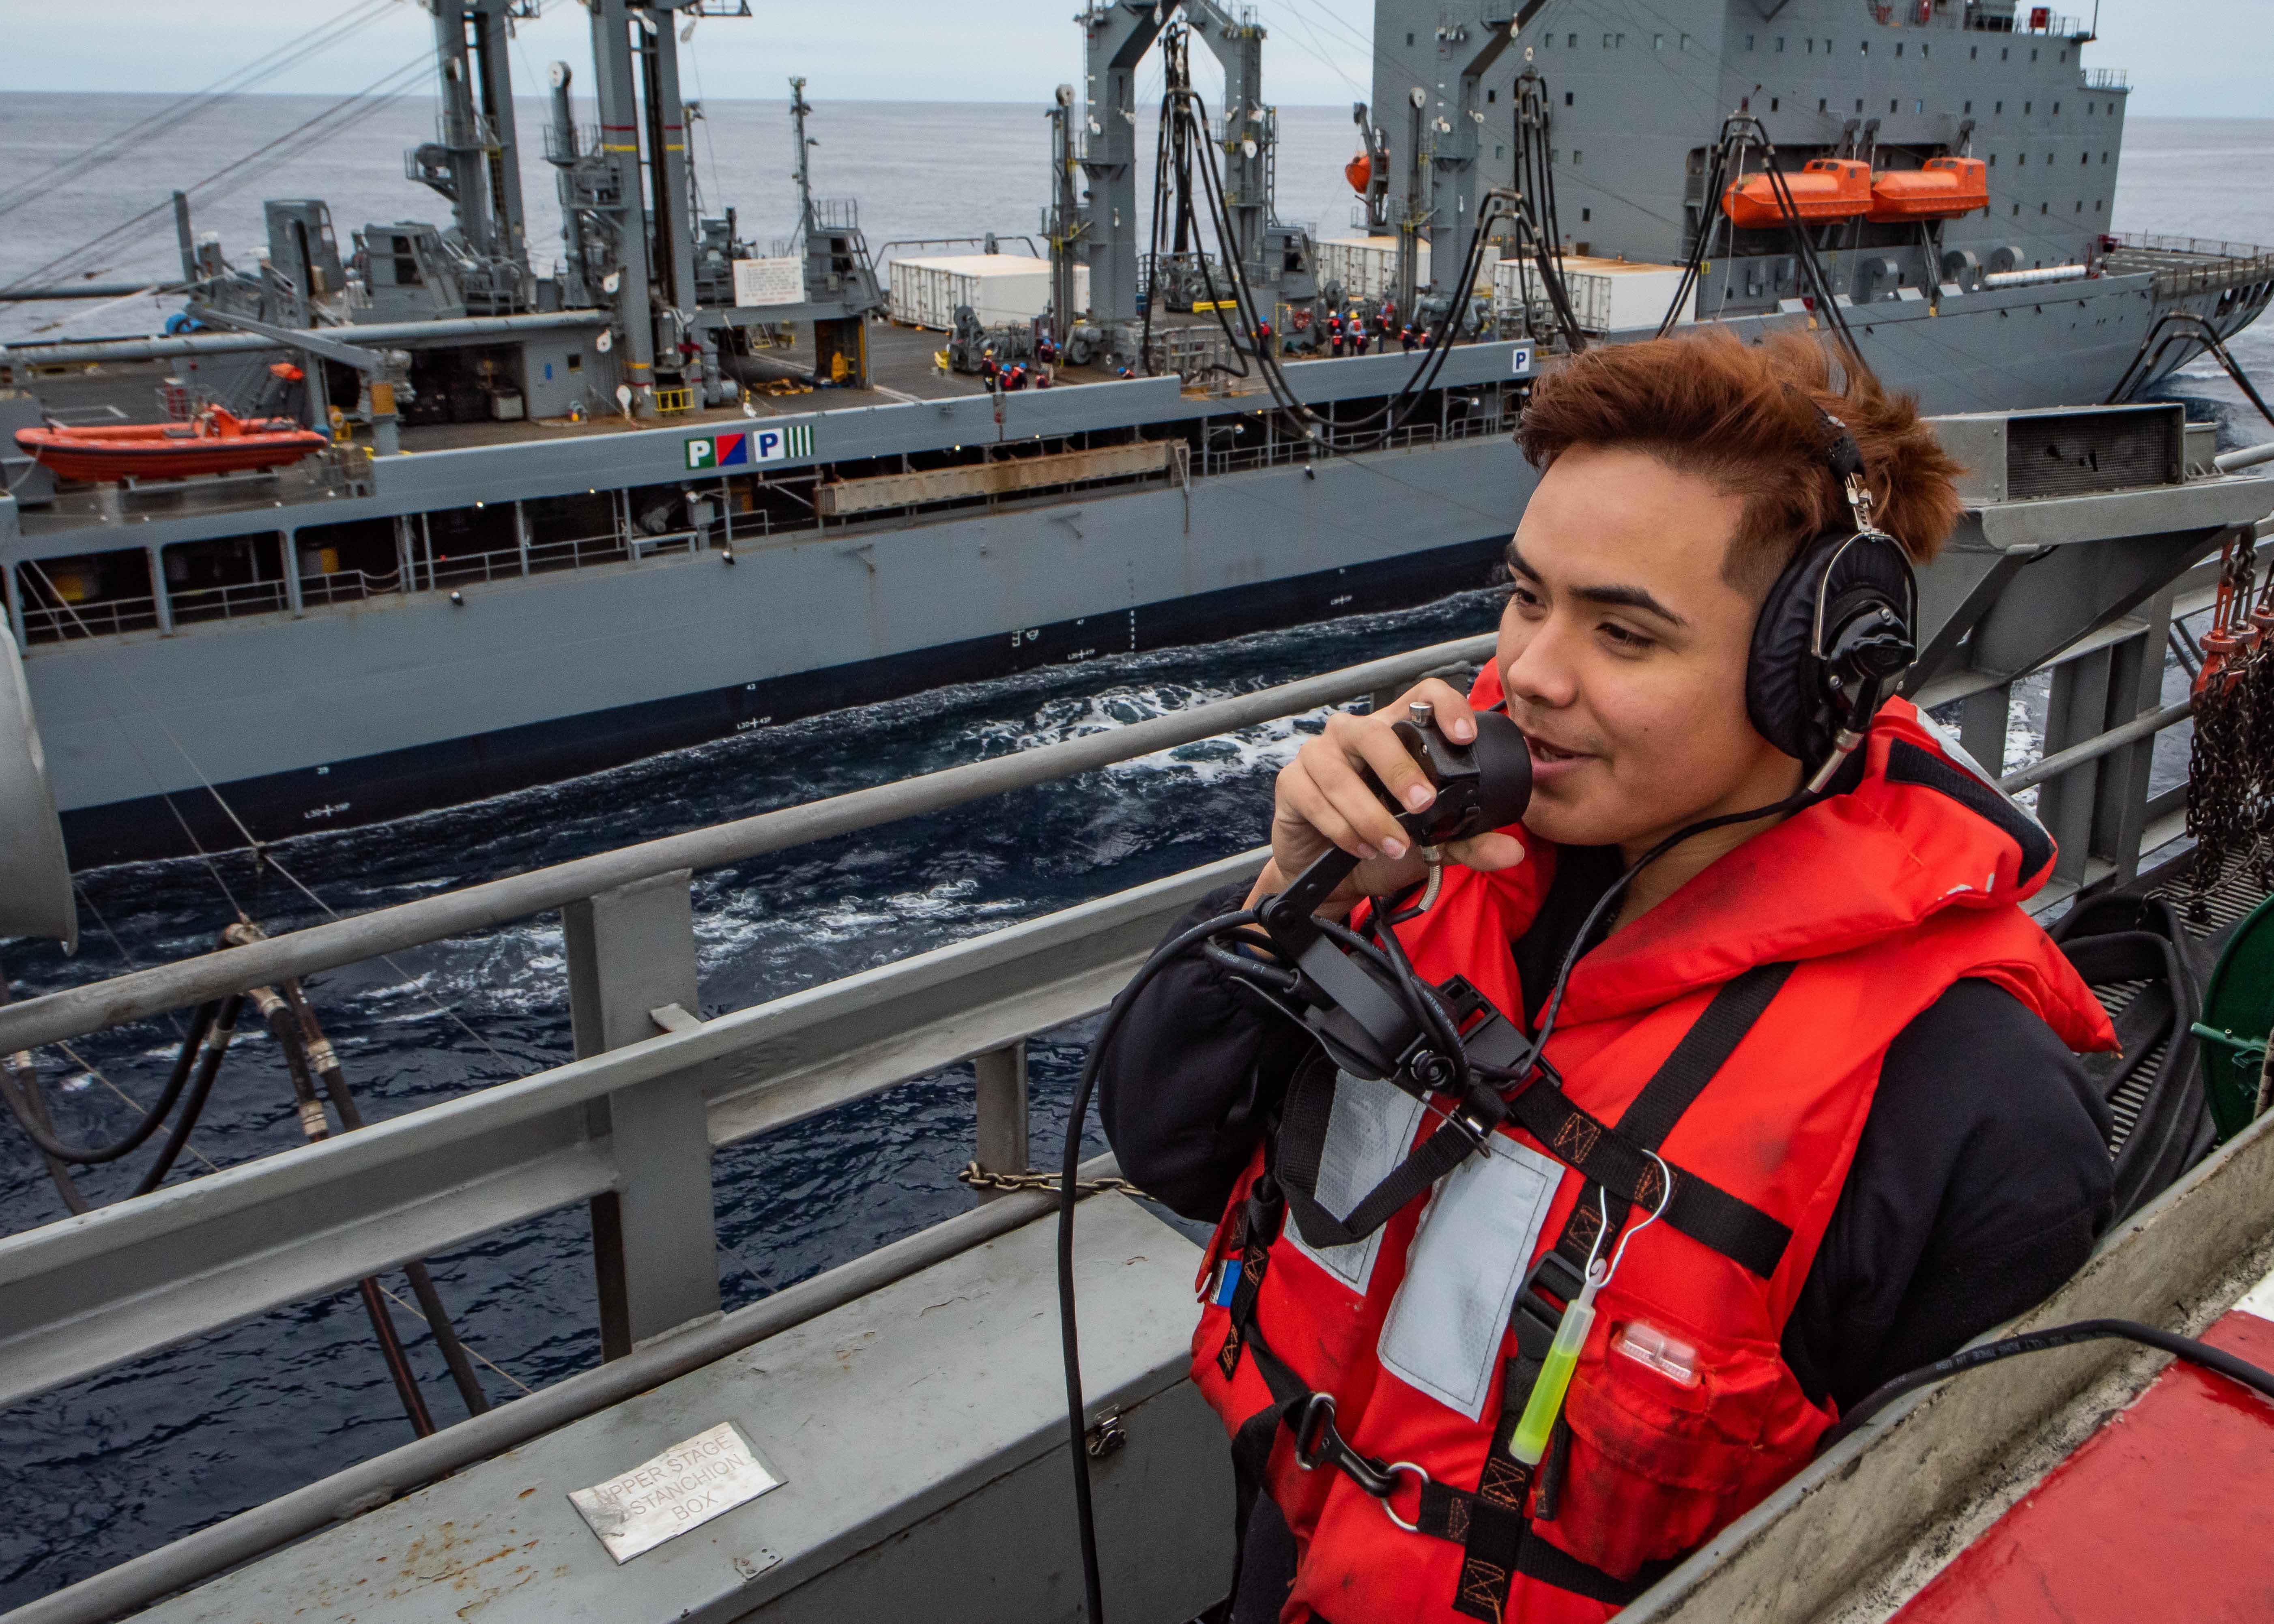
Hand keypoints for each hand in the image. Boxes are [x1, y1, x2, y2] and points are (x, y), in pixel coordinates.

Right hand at [1245, 678, 1527, 915]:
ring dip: (1369, 814)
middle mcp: (1356, 735)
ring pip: (1340, 772)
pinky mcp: (1292, 783)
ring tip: (1394, 845)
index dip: (1444, 705)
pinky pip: (1314, 799)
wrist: (1332, 876)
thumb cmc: (1384, 844)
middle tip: (1423, 805)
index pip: (1421, 695)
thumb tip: (1511, 849)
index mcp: (1396, 733)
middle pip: (1375, 732)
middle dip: (1400, 770)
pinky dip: (1341, 828)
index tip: (1464, 736)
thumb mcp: (1433, 845)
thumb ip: (1469, 842)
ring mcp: (1320, 755)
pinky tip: (1362, 848)